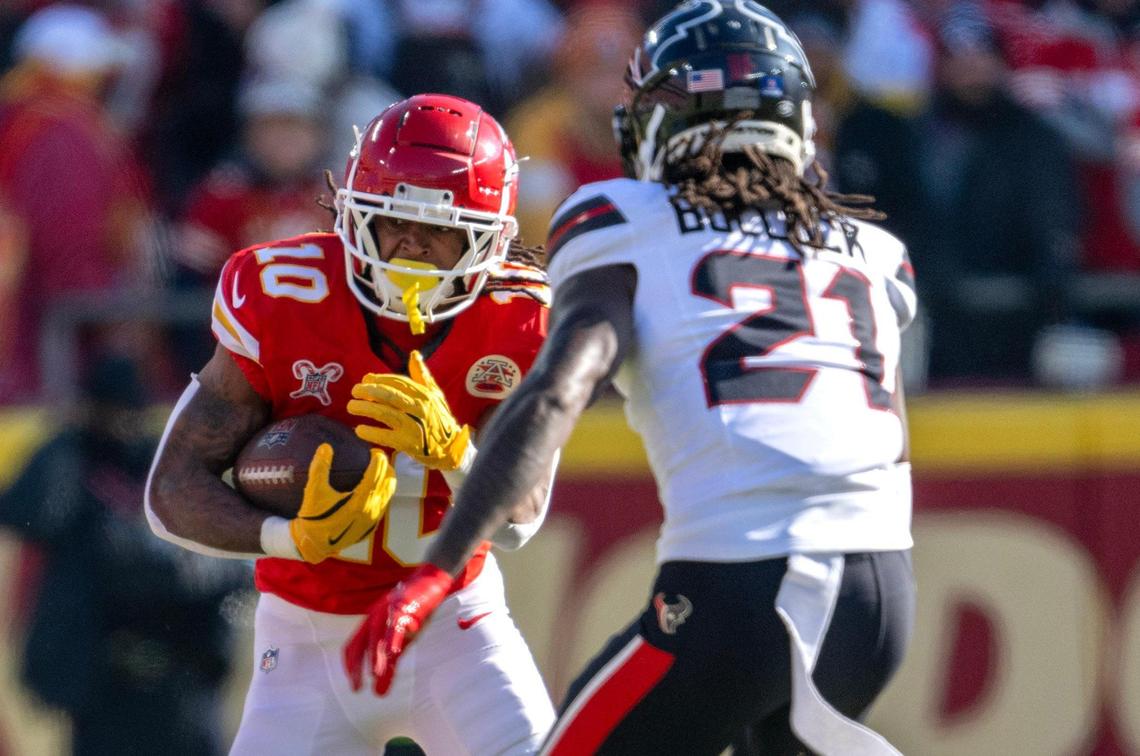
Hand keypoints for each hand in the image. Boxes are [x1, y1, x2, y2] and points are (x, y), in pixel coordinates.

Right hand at [289, 443, 395, 563]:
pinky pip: (383, 504)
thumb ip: (319, 468)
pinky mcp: (372, 526)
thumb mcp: (313, 492)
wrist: (315, 545)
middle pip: (388, 482)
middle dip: (385, 467)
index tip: (374, 450)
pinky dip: (382, 492)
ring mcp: (373, 519)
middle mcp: (371, 510)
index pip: (376, 474)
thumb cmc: (314, 518)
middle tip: (375, 458)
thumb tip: (325, 447)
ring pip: (388, 493)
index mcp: (359, 501)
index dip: (378, 459)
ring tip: (376, 470)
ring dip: (385, 479)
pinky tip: (371, 487)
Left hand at [344, 563, 453, 694]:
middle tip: (357, 688)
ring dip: (375, 656)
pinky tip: (393, 652)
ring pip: (377, 636)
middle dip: (356, 667)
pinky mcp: (404, 608)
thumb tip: (379, 692)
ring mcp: (387, 612)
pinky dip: (393, 638)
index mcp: (370, 623)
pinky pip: (396, 624)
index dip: (351, 667)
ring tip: (375, 674)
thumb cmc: (414, 612)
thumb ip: (390, 665)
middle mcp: (374, 617)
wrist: (430, 581)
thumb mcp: (401, 640)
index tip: (354, 685)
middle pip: (359, 644)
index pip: (352, 647)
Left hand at [348, 350, 471, 470]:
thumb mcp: (435, 395)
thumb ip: (422, 375)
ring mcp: (414, 427)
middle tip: (355, 390)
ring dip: (365, 408)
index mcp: (425, 395)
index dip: (379, 379)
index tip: (366, 379)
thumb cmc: (440, 419)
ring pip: (385, 414)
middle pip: (390, 395)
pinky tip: (359, 429)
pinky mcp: (408, 444)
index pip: (398, 382)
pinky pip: (385, 436)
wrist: (451, 448)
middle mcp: (420, 409)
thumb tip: (414, 354)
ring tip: (351, 406)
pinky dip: (370, 432)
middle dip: (369, 391)